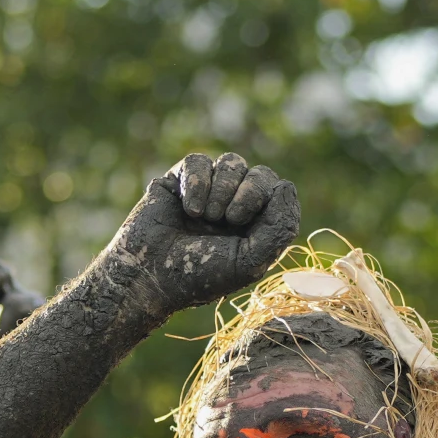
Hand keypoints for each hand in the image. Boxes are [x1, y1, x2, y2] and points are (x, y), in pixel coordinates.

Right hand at [104, 152, 300, 319]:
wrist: (150, 276)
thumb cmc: (200, 276)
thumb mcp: (249, 262)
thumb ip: (278, 228)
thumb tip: (287, 186)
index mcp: (256, 226)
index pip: (278, 192)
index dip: (267, 198)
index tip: (246, 222)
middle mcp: (235, 205)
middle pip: (259, 173)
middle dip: (247, 192)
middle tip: (228, 219)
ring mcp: (209, 190)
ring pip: (231, 162)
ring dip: (221, 188)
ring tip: (205, 217)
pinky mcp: (180, 179)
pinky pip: (199, 161)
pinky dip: (196, 183)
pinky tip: (189, 210)